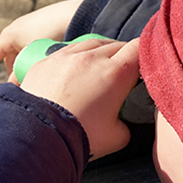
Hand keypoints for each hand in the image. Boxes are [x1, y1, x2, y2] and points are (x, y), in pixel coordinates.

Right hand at [0, 0, 83, 83]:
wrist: (76, 15)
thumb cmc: (52, 36)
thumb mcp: (33, 58)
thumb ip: (22, 74)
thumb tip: (16, 88)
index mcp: (9, 35)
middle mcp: (16, 28)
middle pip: (7, 54)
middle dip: (10, 70)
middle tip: (16, 84)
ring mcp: (29, 25)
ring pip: (19, 50)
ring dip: (21, 63)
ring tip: (31, 75)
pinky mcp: (42, 25)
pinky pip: (29, 44)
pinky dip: (31, 55)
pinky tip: (42, 63)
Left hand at [21, 38, 140, 159]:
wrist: (37, 137)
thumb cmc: (78, 138)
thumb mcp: (117, 137)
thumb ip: (127, 122)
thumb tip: (123, 118)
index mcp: (116, 72)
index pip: (140, 48)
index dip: (145, 55)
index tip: (143, 67)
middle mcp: (92, 57)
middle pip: (116, 45)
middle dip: (122, 57)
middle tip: (121, 74)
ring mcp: (66, 56)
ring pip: (90, 44)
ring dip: (98, 53)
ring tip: (97, 70)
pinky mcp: (45, 61)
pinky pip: (66, 51)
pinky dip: (75, 58)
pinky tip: (74, 71)